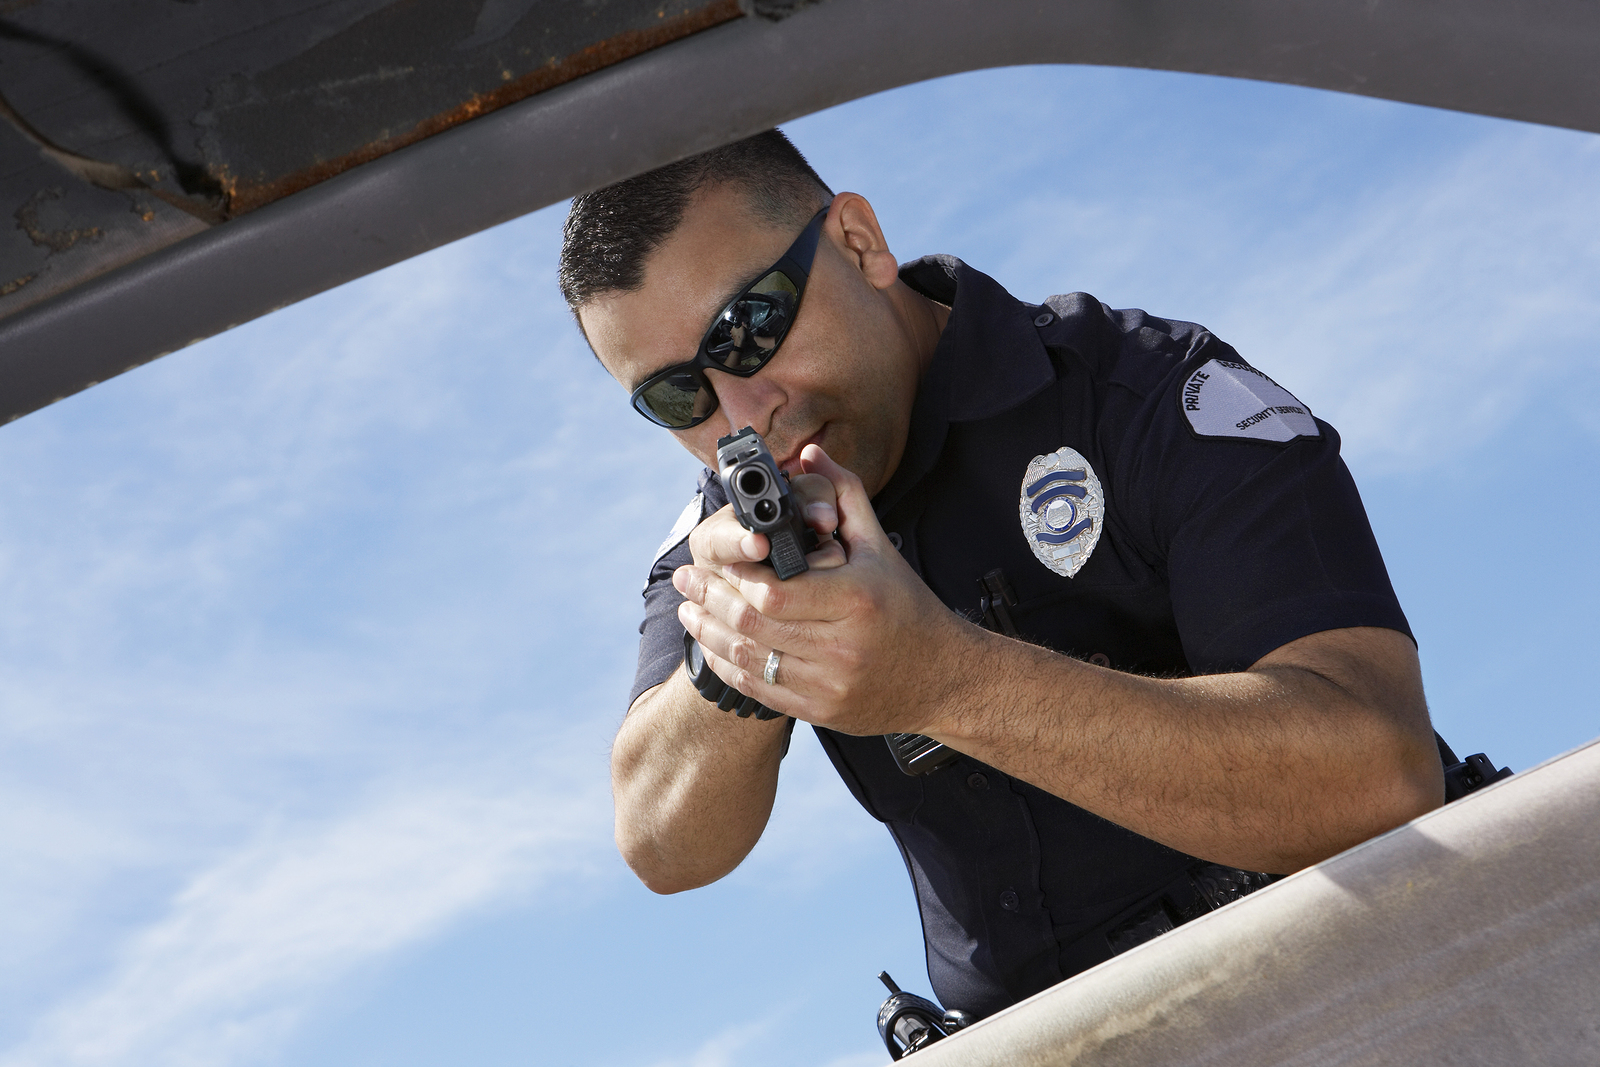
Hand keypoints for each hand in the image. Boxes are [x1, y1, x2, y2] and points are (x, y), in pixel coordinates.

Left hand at [674, 444, 973, 734]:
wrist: (942, 677)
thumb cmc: (907, 605)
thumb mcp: (879, 546)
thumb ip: (843, 496)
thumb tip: (809, 453)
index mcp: (855, 600)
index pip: (774, 591)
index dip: (735, 576)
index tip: (713, 559)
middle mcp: (841, 645)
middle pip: (752, 624)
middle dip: (708, 598)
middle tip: (684, 579)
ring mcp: (829, 683)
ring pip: (748, 659)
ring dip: (708, 633)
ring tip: (687, 609)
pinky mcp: (820, 710)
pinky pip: (759, 689)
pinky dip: (728, 665)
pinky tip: (711, 645)